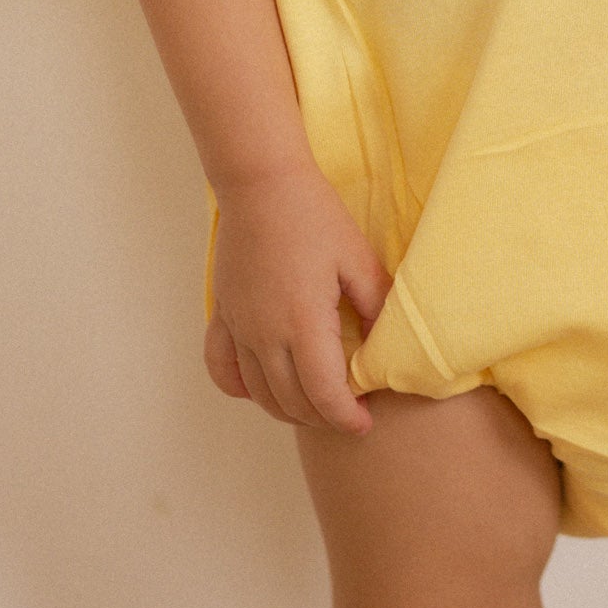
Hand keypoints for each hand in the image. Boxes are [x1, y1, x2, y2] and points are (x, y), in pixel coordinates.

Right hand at [203, 165, 393, 430]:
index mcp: (303, 322)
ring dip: (289, 410)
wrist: (262, 184)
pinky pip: (222, 369)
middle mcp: (265, 333)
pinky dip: (243, 390)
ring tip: (317, 406)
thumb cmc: (314, 216)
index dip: (346, 418)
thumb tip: (386, 346)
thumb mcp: (358, 260)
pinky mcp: (223, 315)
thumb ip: (375, 306)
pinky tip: (265, 389)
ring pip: (259, 394)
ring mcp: (239, 326)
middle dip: (324, 418)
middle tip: (349, 414)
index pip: (324, 394)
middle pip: (292, 402)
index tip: (366, 423)